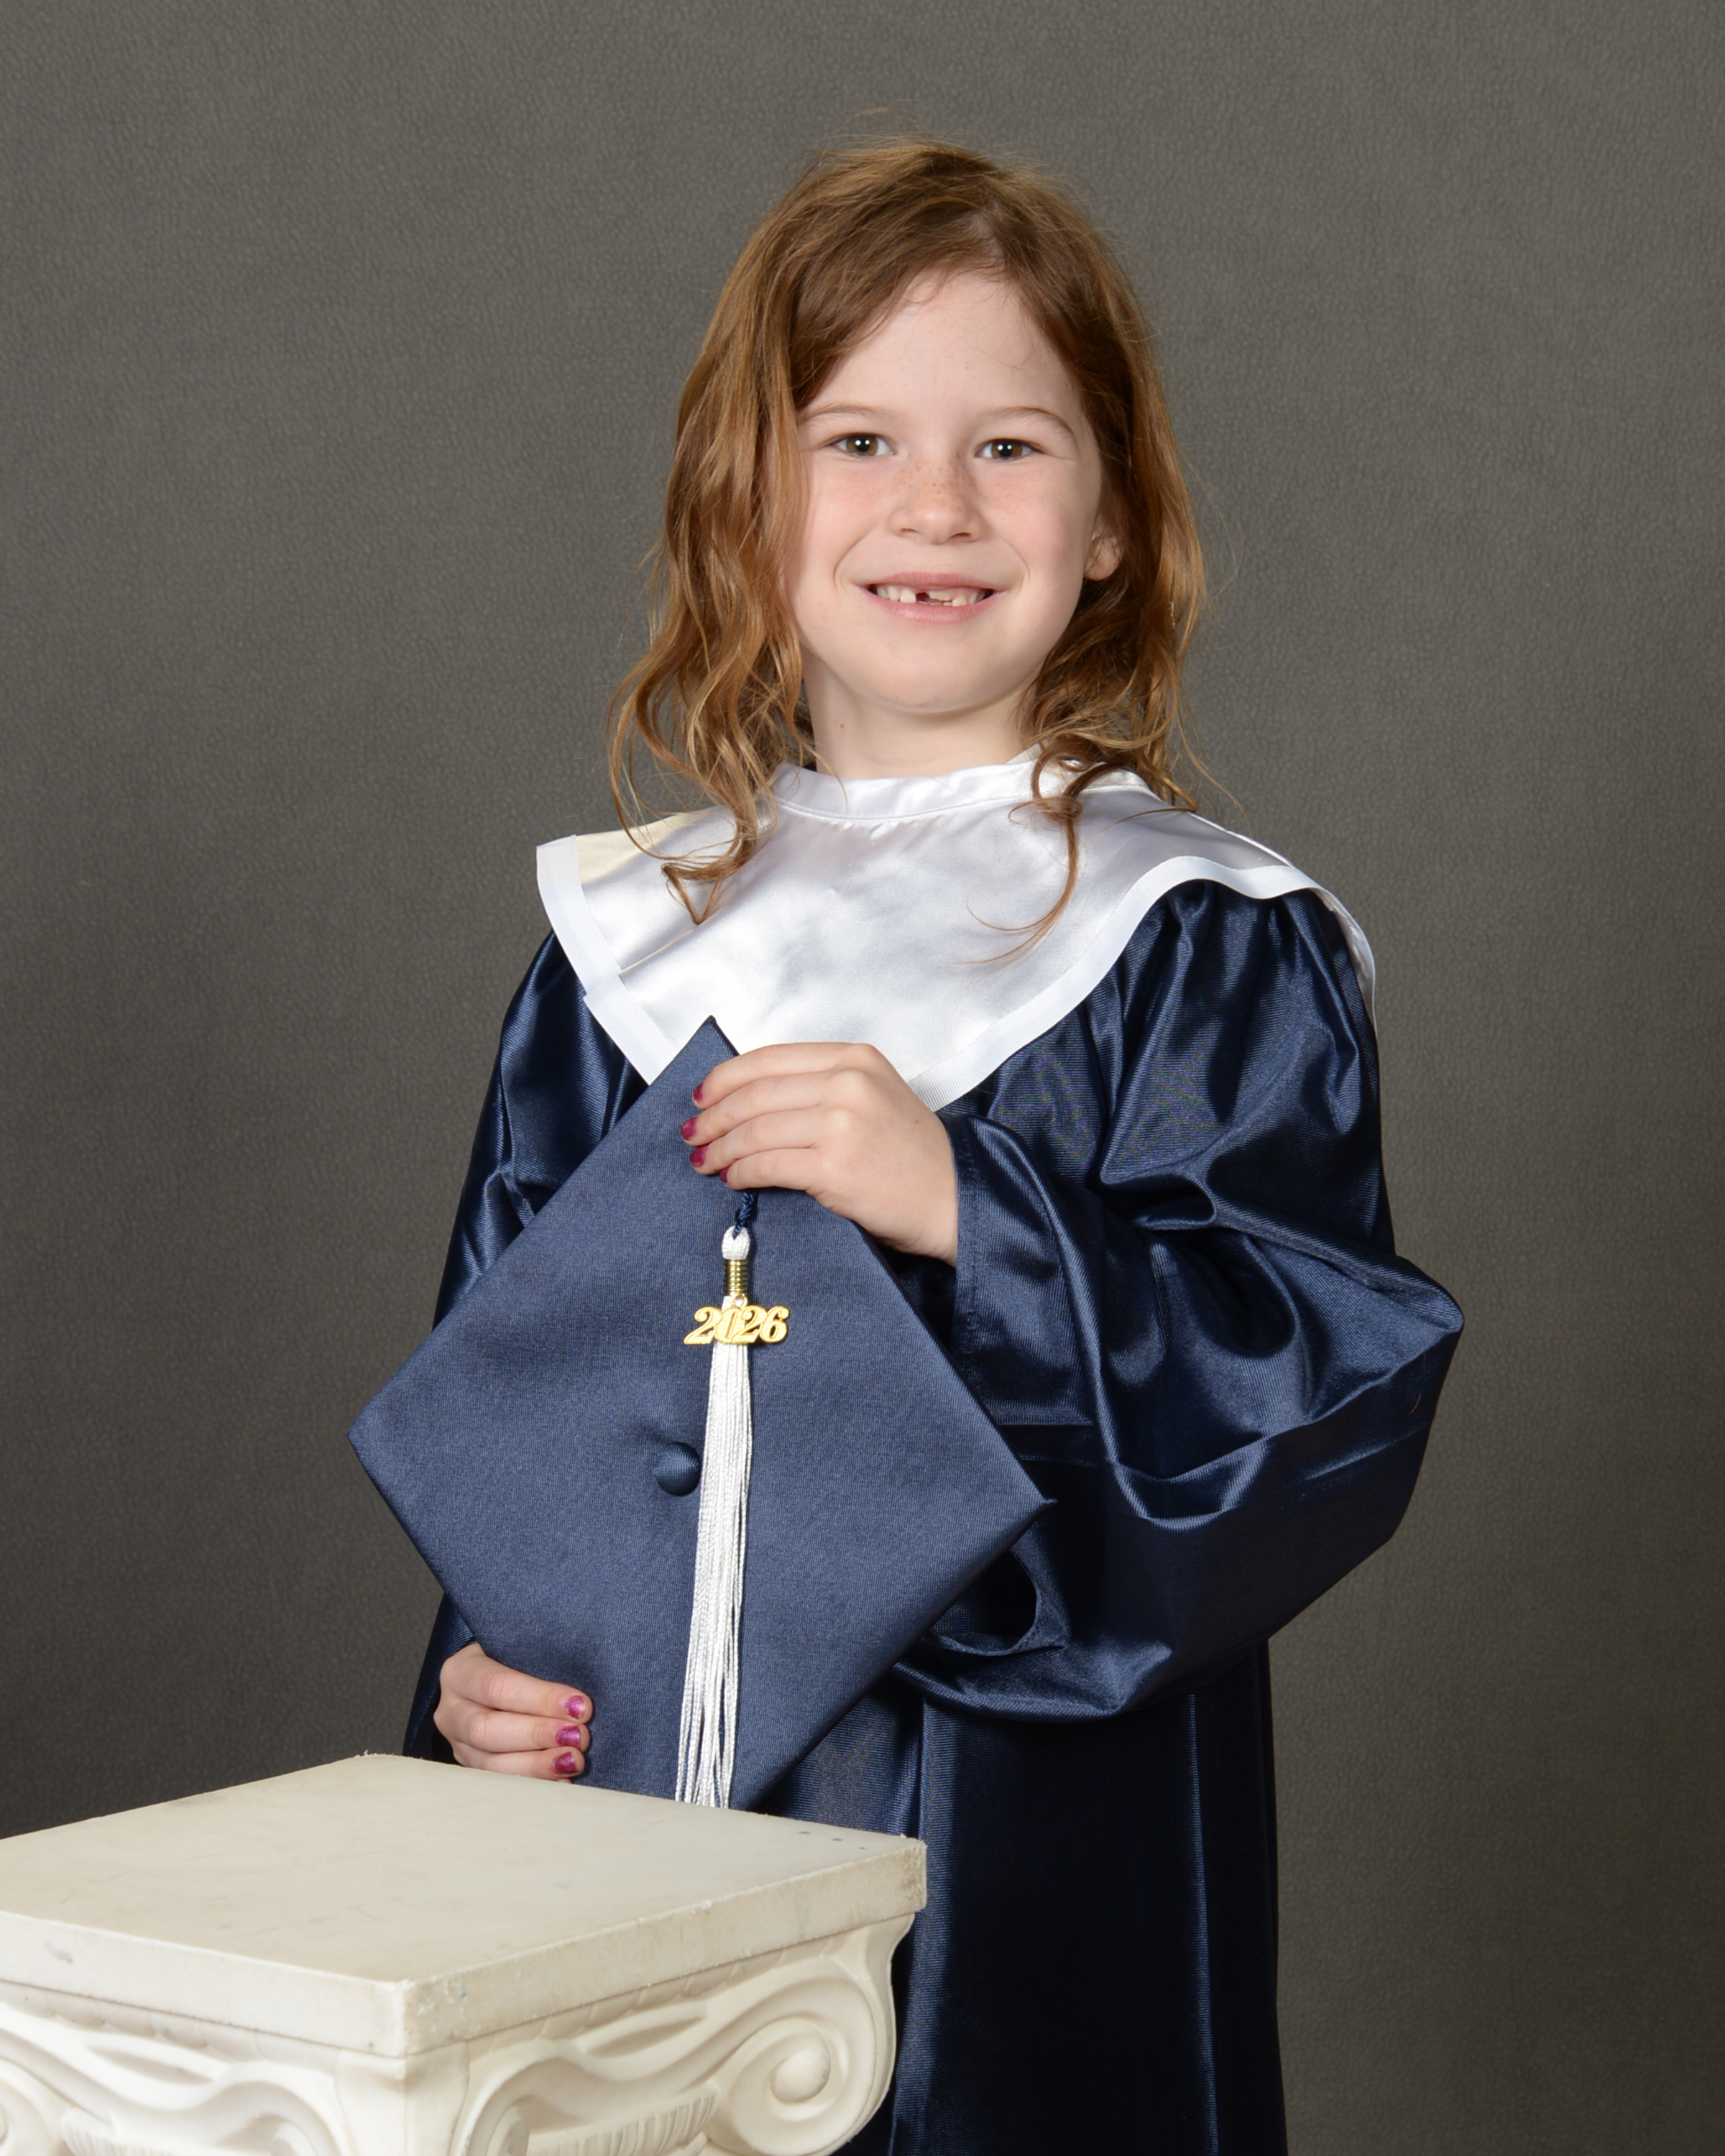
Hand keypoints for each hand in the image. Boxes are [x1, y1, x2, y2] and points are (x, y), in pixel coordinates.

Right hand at [433, 1640, 591, 1778]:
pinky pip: (499, 1783)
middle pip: (487, 1729)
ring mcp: (458, 1744)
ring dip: (537, 1765)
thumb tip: (578, 1698)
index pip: (496, 1686)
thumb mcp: (520, 1650)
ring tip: (573, 1760)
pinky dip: (534, 1783)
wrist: (493, 1680)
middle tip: (579, 1737)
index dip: (540, 1698)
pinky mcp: (472, 1768)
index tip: (580, 1706)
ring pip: (490, 1764)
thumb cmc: (517, 1659)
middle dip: (538, 1735)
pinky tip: (562, 1781)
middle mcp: (452, 1711)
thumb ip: (541, 1663)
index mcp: (460, 1672)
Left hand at [682, 1042, 957, 1264]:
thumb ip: (822, 1087)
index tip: (702, 1095)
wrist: (954, 1198)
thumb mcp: (874, 1096)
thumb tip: (750, 1101)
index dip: (725, 1077)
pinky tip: (731, 1178)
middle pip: (755, 1093)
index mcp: (855, 1058)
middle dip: (714, 1115)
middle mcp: (847, 1083)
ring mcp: (841, 1123)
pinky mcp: (834, 1166)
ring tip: (704, 1160)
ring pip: (755, 1129)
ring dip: (720, 1147)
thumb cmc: (914, 1156)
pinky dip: (740, 1171)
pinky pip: (767, 1164)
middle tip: (694, 1132)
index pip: (770, 1059)